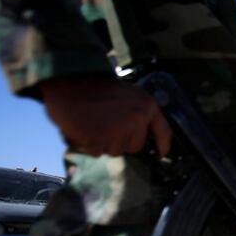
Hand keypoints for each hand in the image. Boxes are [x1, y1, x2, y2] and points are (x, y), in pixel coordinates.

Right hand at [40, 76, 171, 156]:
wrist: (71, 82)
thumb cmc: (99, 88)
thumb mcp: (129, 95)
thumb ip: (139, 113)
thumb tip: (141, 134)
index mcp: (147, 106)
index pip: (163, 131)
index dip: (163, 144)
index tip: (162, 153)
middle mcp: (137, 120)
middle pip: (135, 146)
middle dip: (122, 141)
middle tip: (107, 125)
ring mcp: (118, 131)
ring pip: (115, 151)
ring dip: (104, 143)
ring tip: (95, 124)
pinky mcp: (99, 139)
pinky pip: (97, 152)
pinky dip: (89, 145)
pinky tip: (85, 128)